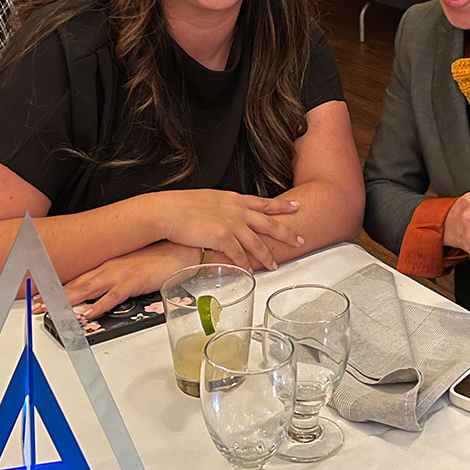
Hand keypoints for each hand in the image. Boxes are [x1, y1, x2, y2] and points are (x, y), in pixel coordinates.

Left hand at [36, 241, 201, 319]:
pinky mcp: (133, 281)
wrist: (180, 249)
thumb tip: (104, 294)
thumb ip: (117, 279)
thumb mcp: (133, 267)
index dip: (58, 287)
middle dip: (54, 296)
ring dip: (68, 301)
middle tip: (36, 306)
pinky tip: (88, 313)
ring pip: (88, 289)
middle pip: (77, 283)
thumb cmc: (159, 258)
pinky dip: (99, 305)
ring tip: (52, 311)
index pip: (79, 277)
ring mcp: (121, 273)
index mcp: (109, 264)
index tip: (41, 294)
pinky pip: (112, 296)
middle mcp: (110, 267)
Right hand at [160, 190, 304, 271]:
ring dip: (267, 256)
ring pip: (257, 243)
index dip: (283, 206)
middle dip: (287, 233)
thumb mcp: (210, 199)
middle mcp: (238, 211)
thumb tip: (227, 214)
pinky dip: (246, 264)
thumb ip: (224, 207)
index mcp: (235, 199)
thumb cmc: (183, 205)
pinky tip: (251, 271)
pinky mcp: (223, 238)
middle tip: (300, 240)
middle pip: (269, 223)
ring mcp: (232, 224)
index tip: (297, 206)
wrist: (169, 210)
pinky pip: (239, 255)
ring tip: (275, 265)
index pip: (265, 203)